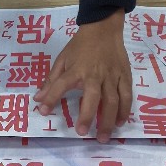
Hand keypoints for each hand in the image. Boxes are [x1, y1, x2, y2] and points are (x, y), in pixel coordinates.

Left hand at [33, 9, 131, 142]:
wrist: (103, 28)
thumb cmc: (80, 45)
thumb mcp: (62, 59)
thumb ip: (52, 81)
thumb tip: (38, 99)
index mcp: (76, 69)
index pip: (61, 84)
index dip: (51, 98)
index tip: (44, 112)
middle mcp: (95, 74)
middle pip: (93, 98)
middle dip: (88, 116)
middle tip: (83, 133)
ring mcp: (112, 76)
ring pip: (113, 100)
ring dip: (108, 120)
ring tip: (104, 137)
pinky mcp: (124, 76)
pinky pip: (127, 95)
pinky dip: (125, 110)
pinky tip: (120, 122)